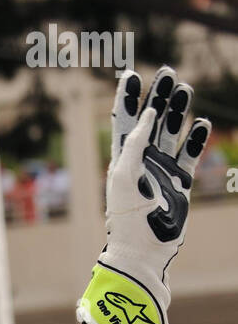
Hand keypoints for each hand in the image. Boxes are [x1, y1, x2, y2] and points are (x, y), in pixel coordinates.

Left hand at [77, 66, 210, 323]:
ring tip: (185, 89)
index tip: (132, 73)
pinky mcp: (181, 183)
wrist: (143, 251)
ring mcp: (163, 171)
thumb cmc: (127, 217)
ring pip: (173, 133)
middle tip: (168, 72)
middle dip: (159, 96)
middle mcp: (143, 161)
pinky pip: (190, 155)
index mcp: (123, 158)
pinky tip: (201, 123)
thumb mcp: (123, 176)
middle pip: (153, 120)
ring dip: (179, 111)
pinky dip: (196, 138)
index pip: (125, 121)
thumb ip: (133, 144)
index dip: (128, 98)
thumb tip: (147, 114)